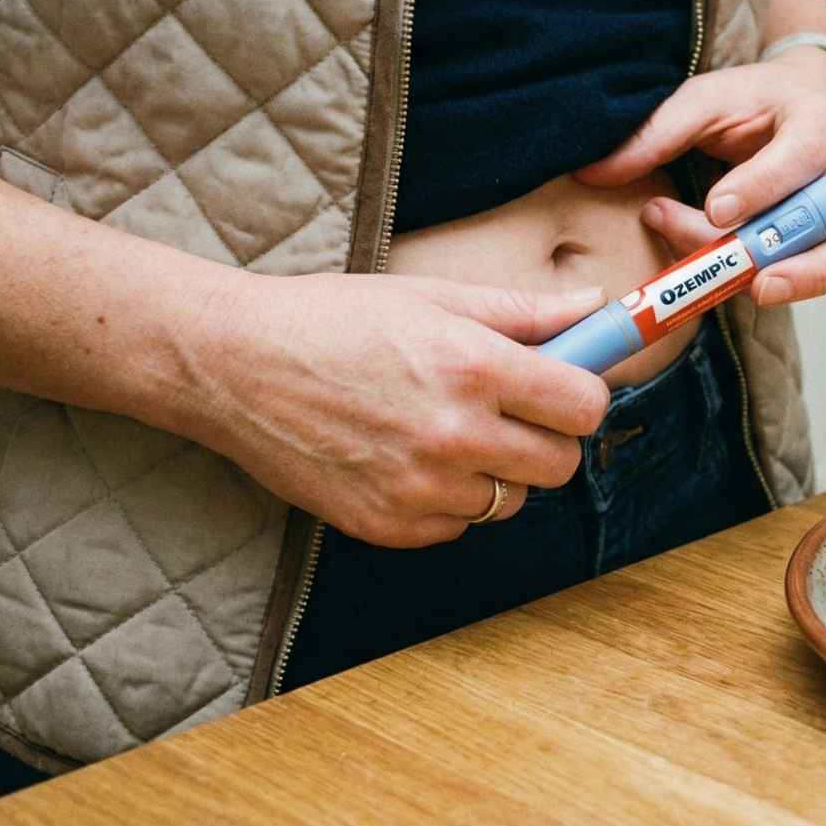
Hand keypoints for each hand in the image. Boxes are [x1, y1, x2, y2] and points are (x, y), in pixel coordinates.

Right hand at [175, 273, 611, 547]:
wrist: (232, 366)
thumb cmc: (330, 320)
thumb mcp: (430, 298)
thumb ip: (521, 311)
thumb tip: (592, 307)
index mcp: (472, 366)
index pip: (584, 406)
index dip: (580, 395)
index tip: (562, 387)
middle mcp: (454, 434)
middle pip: (560, 463)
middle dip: (547, 437)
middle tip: (510, 410)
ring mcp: (421, 489)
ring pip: (510, 500)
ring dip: (496, 472)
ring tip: (445, 430)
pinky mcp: (388, 527)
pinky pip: (458, 526)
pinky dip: (448, 500)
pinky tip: (407, 458)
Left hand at [574, 50, 825, 305]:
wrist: (805, 101)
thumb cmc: (753, 103)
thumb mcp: (704, 100)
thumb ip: (655, 134)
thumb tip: (592, 173)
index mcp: (815, 119)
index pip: (798, 155)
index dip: (759, 187)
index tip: (716, 210)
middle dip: (790, 246)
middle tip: (750, 275)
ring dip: (806, 278)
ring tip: (755, 292)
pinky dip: (797, 284)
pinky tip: (745, 285)